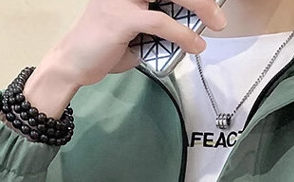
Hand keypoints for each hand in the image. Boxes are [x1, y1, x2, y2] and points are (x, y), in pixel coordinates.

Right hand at [46, 0, 227, 86]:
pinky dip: (182, 34)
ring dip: (198, 6)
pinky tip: (194, 45)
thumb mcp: (137, 32)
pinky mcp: (121, 19)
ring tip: (216, 22)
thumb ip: (159, 26)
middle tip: (218, 12)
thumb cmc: (104, 47)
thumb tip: (187, 29)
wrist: (74, 64)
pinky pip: (159, 23)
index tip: (209, 1)